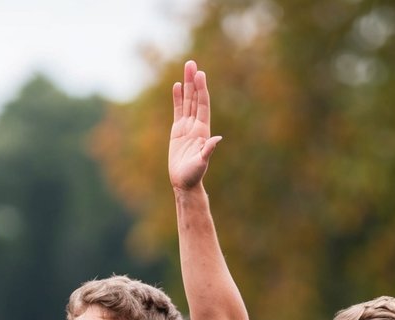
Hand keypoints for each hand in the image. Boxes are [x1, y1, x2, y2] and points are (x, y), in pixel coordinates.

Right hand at [169, 60, 222, 191]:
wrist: (184, 182)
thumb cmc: (193, 175)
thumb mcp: (201, 163)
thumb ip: (208, 151)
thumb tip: (217, 140)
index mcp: (203, 130)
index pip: (202, 105)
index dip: (201, 89)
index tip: (200, 74)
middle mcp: (196, 125)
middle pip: (195, 98)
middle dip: (193, 80)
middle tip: (191, 63)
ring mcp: (187, 127)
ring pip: (187, 101)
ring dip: (187, 84)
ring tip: (186, 67)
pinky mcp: (177, 131)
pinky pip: (178, 110)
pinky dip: (178, 98)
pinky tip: (178, 86)